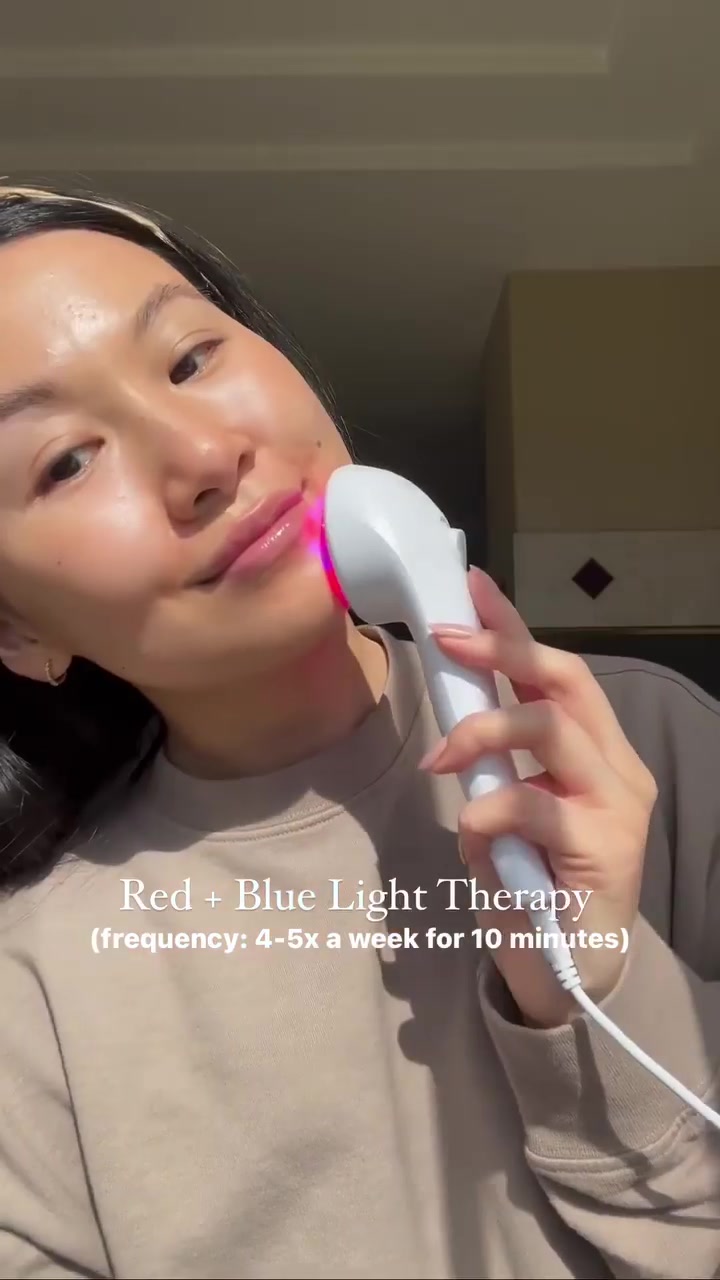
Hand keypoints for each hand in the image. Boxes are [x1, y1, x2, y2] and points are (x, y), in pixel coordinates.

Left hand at [422, 567, 657, 1027]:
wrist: (568, 974)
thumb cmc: (535, 887)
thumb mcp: (507, 814)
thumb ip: (494, 769)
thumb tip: (455, 734)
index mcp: (595, 754)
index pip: (558, 674)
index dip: (515, 627)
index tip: (472, 587)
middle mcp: (616, 770)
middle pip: (566, 682)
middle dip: (503, 649)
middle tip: (444, 638)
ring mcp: (618, 807)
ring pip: (551, 729)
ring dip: (484, 729)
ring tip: (443, 756)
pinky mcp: (606, 848)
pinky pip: (534, 804)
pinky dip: (489, 807)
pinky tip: (472, 830)